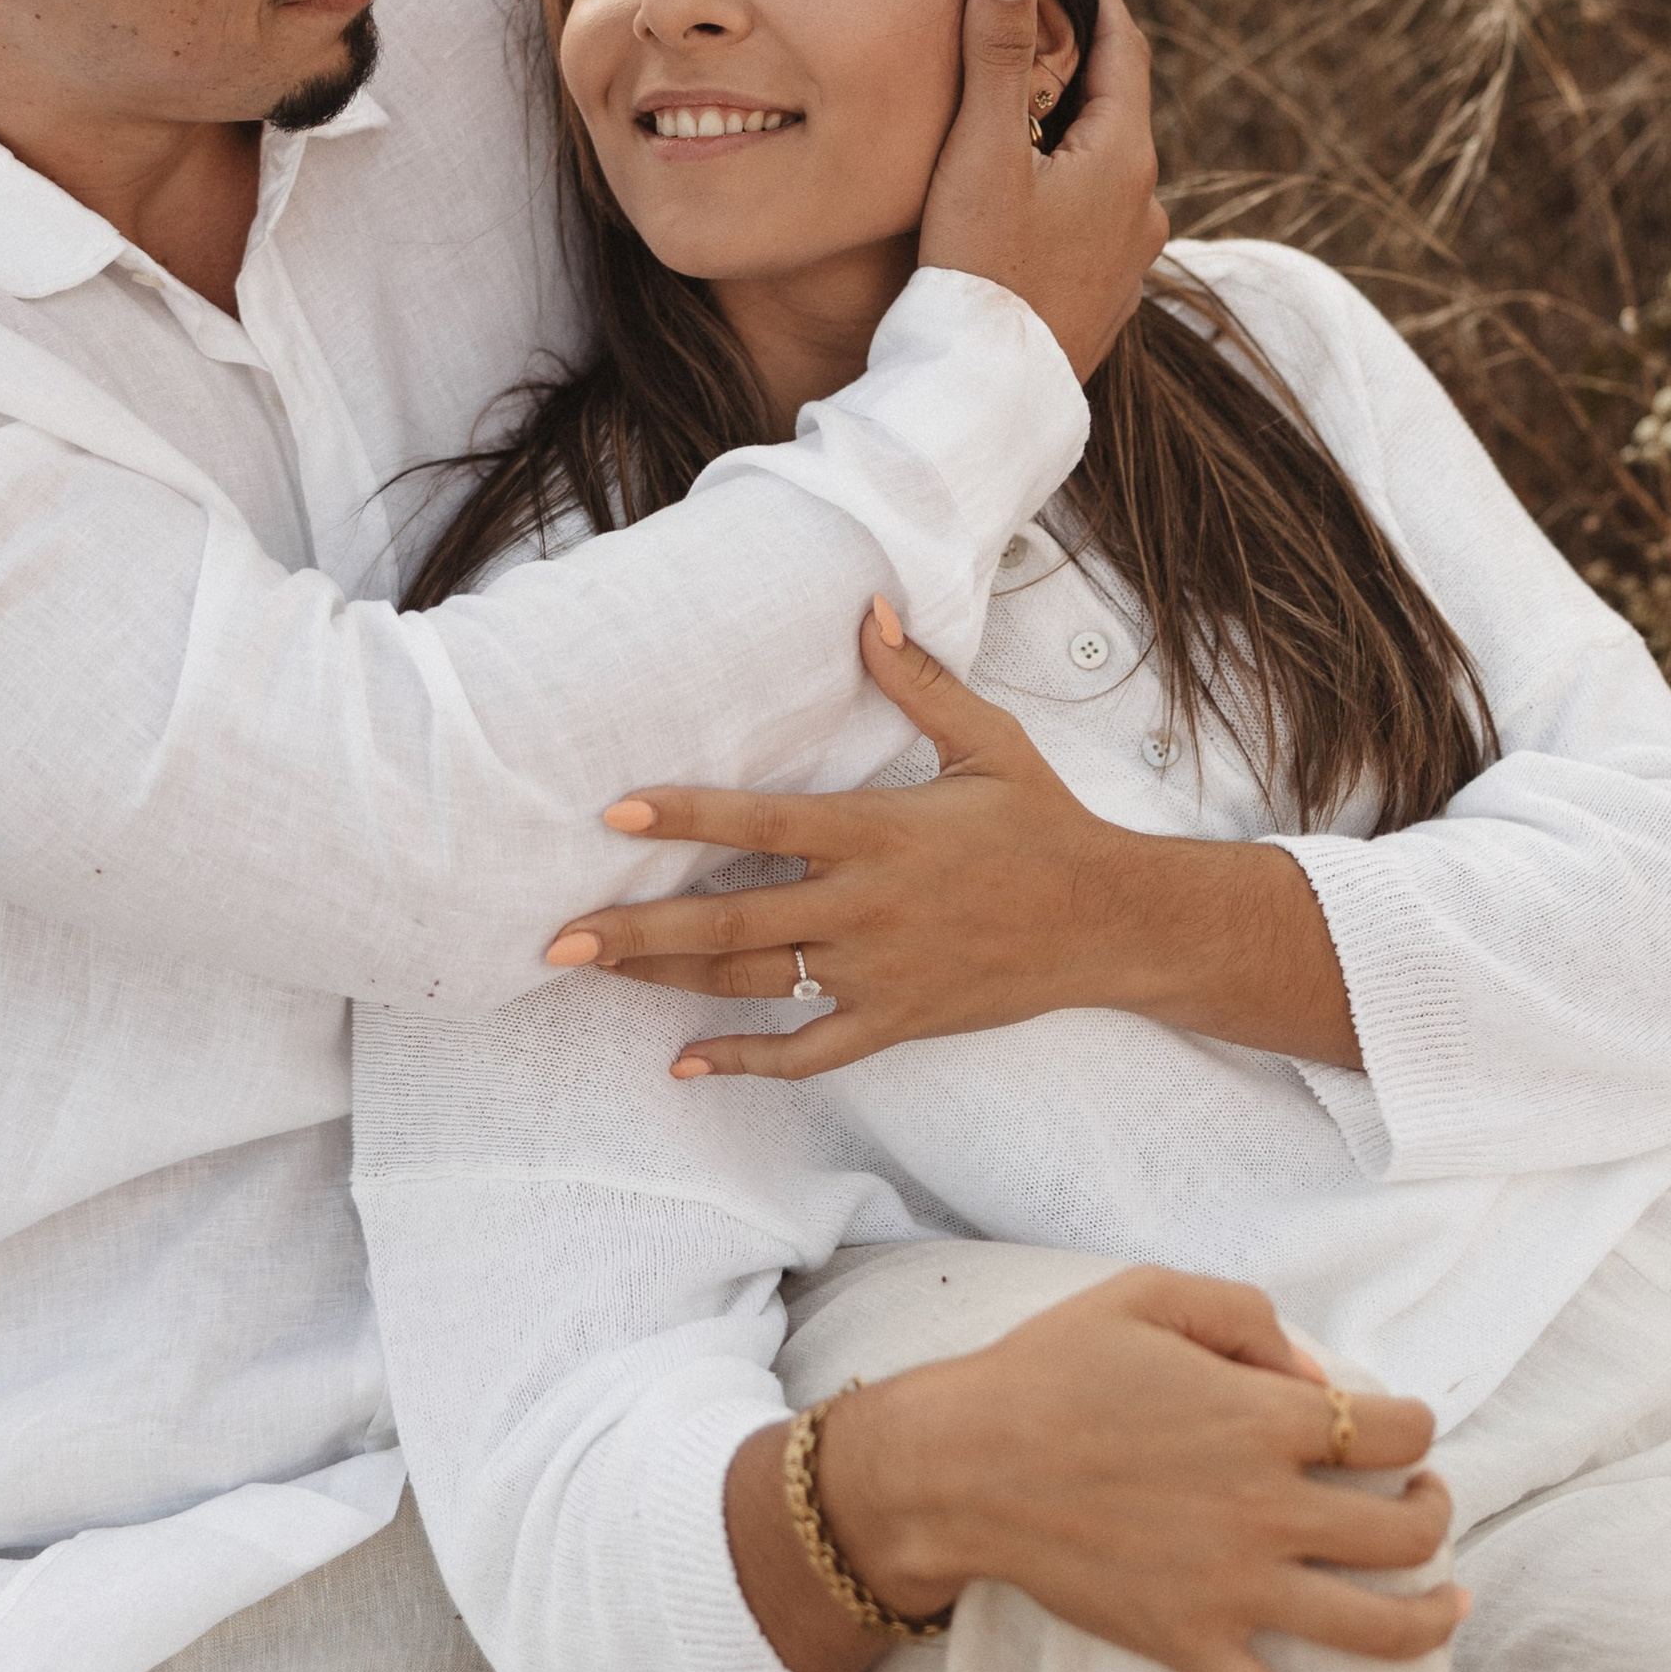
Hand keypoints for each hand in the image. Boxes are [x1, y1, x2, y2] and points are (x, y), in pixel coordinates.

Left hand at [545, 612, 1360, 1078]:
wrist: (1113, 923)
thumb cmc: (1044, 824)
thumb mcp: (988, 741)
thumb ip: (917, 681)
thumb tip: (866, 608)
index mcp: (882, 832)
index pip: (765, 822)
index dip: (689, 815)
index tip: (614, 810)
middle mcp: (870, 908)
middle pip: (733, 921)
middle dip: (638, 930)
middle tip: (557, 937)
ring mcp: (880, 974)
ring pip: (754, 982)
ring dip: (668, 982)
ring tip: (593, 973)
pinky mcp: (897, 1022)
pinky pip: (808, 1052)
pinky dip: (745, 1062)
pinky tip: (683, 1063)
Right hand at [727, 1267, 1462, 1671]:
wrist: (960, 1464)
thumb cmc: (1049, 1369)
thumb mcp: (1147, 1295)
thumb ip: (1247, 1315)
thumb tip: (1316, 1374)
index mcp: (1260, 1419)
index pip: (1394, 1430)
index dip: (1413, 1425)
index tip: (1395, 1426)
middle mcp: (1264, 1510)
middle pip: (1406, 1532)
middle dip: (1433, 1510)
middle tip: (1420, 1497)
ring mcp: (1232, 1590)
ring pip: (1379, 1628)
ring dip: (1434, 1617)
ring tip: (1448, 1600)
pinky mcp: (1191, 1646)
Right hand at [919, 0, 1164, 381]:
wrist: (987, 396)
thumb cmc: (980, 270)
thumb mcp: (981, 150)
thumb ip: (995, 53)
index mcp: (1125, 157)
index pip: (1127, 50)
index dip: (1100, 2)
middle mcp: (1144, 206)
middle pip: (1119, 112)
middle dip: (1081, 69)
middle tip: (1039, 31)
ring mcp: (1130, 261)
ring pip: (1107, 174)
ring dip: (1074, 139)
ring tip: (1025, 119)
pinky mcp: (1106, 303)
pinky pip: (1095, 226)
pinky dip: (1068, 197)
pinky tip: (1029, 207)